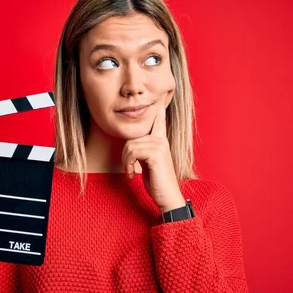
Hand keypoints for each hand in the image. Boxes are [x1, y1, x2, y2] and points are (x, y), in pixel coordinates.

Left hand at [122, 97, 185, 212]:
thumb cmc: (157, 182)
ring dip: (125, 162)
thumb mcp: (147, 163)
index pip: (159, 120)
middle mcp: (162, 140)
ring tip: (130, 172)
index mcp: (161, 141)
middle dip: (125, 156)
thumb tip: (131, 144)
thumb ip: (142, 151)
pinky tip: (132, 175)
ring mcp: (160, 146)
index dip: (158, 108)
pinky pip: (132, 153)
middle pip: (131, 139)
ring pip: (130, 146)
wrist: (167, 197)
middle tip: (129, 169)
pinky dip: (128, 165)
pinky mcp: (156, 154)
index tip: (160, 94)